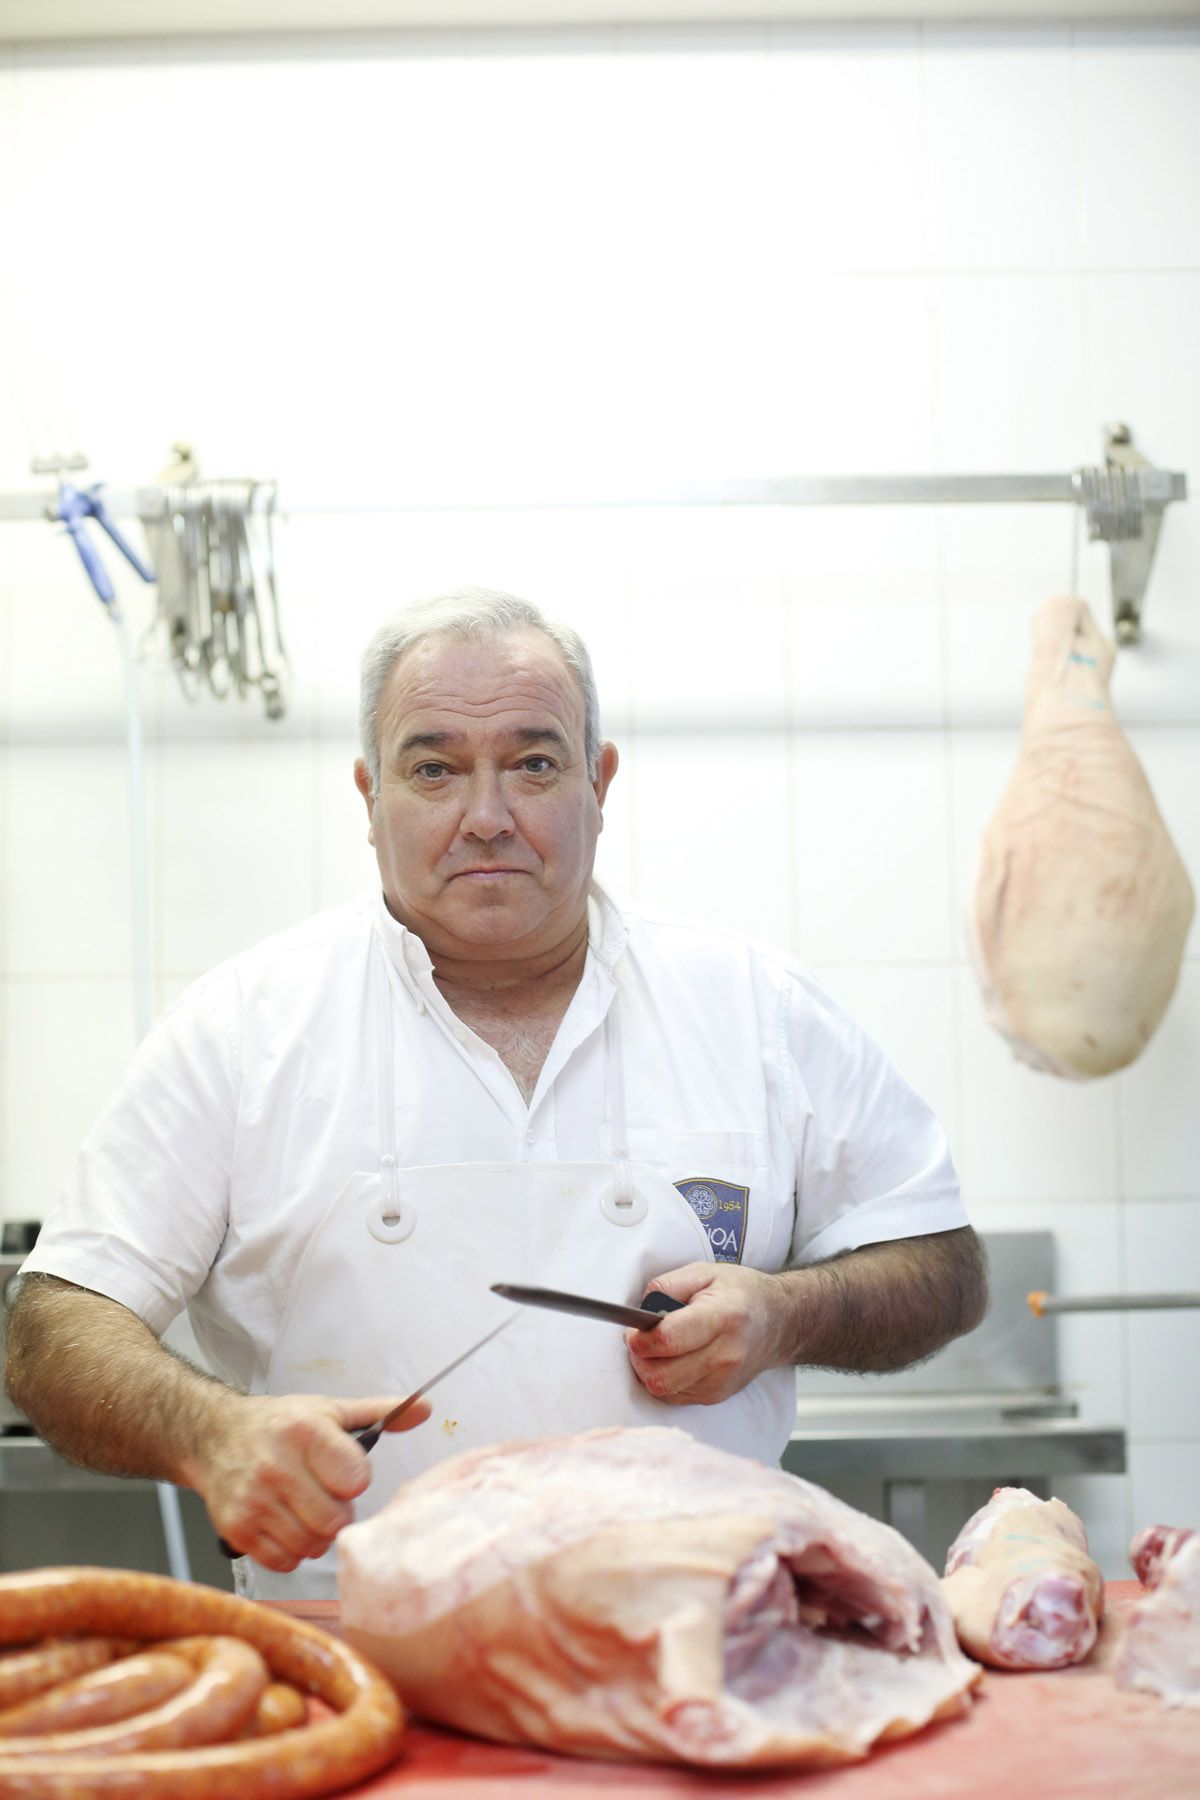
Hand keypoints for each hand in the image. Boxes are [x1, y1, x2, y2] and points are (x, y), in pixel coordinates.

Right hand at [194, 1392, 431, 1569]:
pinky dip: (292, 1550)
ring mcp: (253, 1501)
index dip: (355, 1481)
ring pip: (311, 1545)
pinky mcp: (236, 1529)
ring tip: (306, 1510)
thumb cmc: (280, 1425)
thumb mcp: (330, 1410)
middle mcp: (276, 1466)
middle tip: (326, 1497)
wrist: (216, 1436)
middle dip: (338, 1513)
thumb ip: (380, 1412)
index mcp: (305, 1432)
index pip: (354, 1479)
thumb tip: (425, 1408)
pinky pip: (284, 1561)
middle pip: (334, 1520)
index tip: (344, 1473)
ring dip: (317, 1534)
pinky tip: (286, 1524)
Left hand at [624, 1264, 793, 1405]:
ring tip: (655, 1348)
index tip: (631, 1330)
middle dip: (638, 1358)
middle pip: (661, 1375)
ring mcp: (722, 1381)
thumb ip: (667, 1285)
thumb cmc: (740, 1294)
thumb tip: (639, 1311)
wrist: (778, 1322)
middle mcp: (726, 1355)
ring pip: (664, 1389)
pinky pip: (674, 1396)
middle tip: (638, 1340)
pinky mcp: (717, 1396)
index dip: (640, 1338)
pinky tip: (670, 1360)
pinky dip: (663, 1380)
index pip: (668, 1340)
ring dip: (648, 1371)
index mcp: (723, 1317)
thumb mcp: (704, 1271)